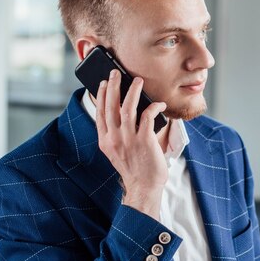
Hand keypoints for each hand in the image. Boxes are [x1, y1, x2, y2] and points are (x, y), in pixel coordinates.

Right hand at [95, 69, 167, 218]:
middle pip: (111, 106)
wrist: (143, 187)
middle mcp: (114, 138)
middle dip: (113, 86)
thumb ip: (117, 134)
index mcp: (105, 141)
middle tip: (116, 73)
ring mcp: (128, 139)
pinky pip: (148, 116)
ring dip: (133, 91)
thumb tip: (125, 113)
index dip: (101, 96)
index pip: (100, 113)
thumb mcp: (118, 152)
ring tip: (138, 81)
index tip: (103, 84)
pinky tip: (159, 103)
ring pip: (127, 107)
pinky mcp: (144, 140)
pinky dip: (153, 106)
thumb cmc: (134, 169)